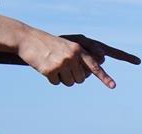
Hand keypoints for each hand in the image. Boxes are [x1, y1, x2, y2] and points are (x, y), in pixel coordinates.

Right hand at [16, 28, 139, 88]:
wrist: (27, 40)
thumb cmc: (50, 45)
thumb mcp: (67, 47)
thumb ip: (80, 58)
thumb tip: (91, 73)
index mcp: (78, 50)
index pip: (94, 66)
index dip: (104, 77)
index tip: (113, 86)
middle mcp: (72, 56)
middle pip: (81, 79)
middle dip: (73, 76)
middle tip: (62, 66)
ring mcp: (61, 63)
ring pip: (70, 83)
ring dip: (63, 79)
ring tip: (54, 65)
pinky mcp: (50, 70)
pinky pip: (57, 83)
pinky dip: (51, 79)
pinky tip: (45, 68)